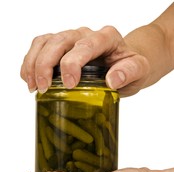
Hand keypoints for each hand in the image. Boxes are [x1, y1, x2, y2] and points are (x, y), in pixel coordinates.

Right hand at [20, 26, 149, 95]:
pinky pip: (40, 46)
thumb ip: (130, 72)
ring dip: (34, 63)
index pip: (86, 45)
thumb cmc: (130, 67)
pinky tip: (30, 79)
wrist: (124, 64)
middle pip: (59, 41)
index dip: (72, 64)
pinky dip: (31, 62)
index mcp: (107, 37)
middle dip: (46, 64)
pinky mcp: (60, 47)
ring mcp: (71, 39)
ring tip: (33, 86)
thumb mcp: (139, 71)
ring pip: (45, 42)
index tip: (68, 85)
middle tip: (43, 88)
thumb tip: (112, 80)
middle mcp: (86, 34)